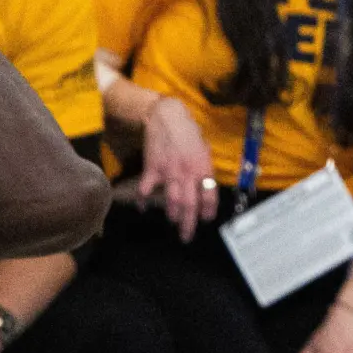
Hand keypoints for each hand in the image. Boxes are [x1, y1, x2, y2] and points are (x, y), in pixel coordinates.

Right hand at [134, 95, 218, 241]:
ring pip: (171, 201)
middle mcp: (187, 172)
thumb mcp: (204, 148)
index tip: (206, 219)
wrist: (167, 116)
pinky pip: (146, 190)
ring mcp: (169, 171)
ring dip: (172, 214)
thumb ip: (205, 168)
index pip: (209, 195)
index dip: (209, 211)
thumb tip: (207, 185)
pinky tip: (142, 209)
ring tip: (172, 221)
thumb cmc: (188, 131)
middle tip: (186, 236)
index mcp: (203, 167)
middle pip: (190, 204)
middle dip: (188, 223)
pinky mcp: (152, 168)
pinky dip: (143, 201)